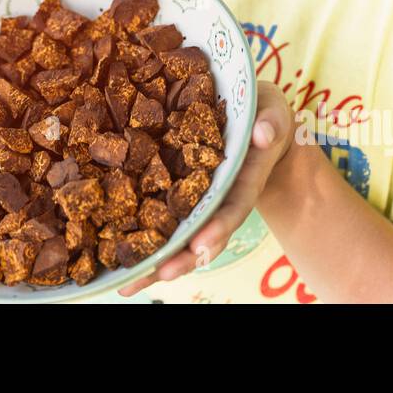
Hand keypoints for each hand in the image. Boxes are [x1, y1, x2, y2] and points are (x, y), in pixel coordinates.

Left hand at [117, 79, 296, 297]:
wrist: (253, 124)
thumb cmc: (264, 115)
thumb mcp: (274, 111)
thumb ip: (272, 122)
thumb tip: (264, 134)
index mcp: (244, 180)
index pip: (232, 208)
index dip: (218, 228)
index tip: (201, 246)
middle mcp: (219, 198)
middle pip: (202, 235)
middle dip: (182, 258)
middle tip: (159, 274)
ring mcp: (199, 200)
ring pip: (178, 236)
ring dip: (156, 260)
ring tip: (129, 282)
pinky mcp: (179, 192)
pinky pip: (160, 217)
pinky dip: (142, 239)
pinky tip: (118, 261)